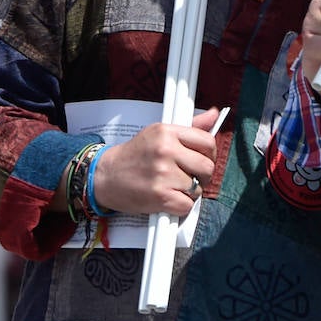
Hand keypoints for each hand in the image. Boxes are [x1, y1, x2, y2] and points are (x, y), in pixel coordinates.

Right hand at [90, 108, 222, 216]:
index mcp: (167, 132)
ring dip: (190, 192)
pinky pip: (187, 205)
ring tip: (175, 187)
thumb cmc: (134, 155)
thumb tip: (215, 114)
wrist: (105, 176)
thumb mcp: (158, 133)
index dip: (209, 154)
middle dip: (202, 176)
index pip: (207, 141)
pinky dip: (181, 206)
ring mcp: (163, 174)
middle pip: (207, 167)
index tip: (203, 159)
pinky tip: (170, 199)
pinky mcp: (159, 196)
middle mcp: (165, 150)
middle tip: (191, 177)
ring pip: (198, 188)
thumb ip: (189, 127)